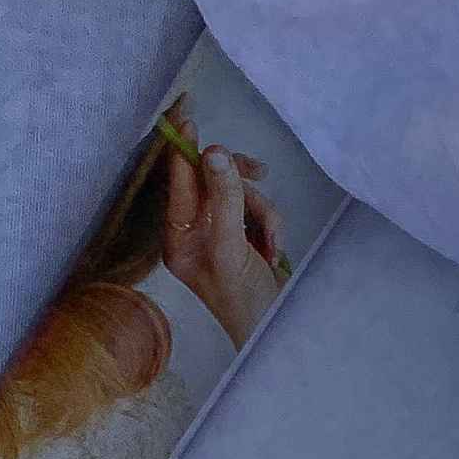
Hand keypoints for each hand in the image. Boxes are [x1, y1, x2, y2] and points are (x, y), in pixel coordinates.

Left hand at [161, 134, 285, 347]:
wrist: (280, 333)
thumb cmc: (246, 303)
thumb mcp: (231, 249)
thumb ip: (224, 201)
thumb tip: (216, 154)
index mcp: (180, 239)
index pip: (179, 185)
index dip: (185, 154)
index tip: (190, 124)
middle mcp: (198, 233)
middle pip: (214, 184)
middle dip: (239, 188)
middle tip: (257, 171)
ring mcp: (225, 235)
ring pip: (243, 196)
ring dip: (263, 214)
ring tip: (270, 245)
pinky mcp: (250, 238)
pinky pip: (260, 211)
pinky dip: (271, 226)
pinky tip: (274, 251)